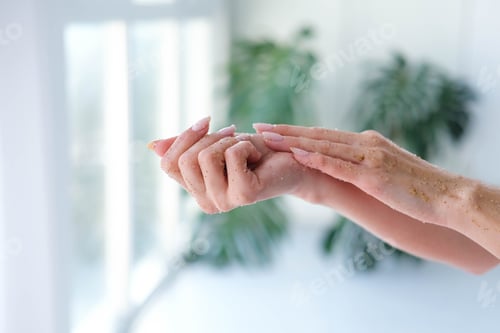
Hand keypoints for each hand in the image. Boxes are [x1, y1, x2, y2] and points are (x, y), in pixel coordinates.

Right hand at [149, 117, 308, 213]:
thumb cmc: (253, 152)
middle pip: (186, 158)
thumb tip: (152, 146)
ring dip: (229, 142)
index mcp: (196, 192)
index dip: (183, 137)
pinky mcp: (243, 196)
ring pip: (205, 156)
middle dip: (211, 138)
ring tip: (247, 150)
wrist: (289, 160)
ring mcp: (224, 202)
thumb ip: (184, 146)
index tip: (206, 122)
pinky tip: (258, 158)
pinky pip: (230, 155)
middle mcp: (206, 203)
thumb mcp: (213, 143)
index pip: (168, 163)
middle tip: (234, 139)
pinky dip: (245, 146)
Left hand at [254, 123, 469, 227]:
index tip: (272, 129)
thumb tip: (343, 168)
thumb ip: (363, 166)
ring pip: (324, 146)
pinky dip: (317, 158)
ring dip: (293, 140)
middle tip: (258, 126)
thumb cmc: (416, 188)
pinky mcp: (373, 176)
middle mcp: (365, 144)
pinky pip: (340, 165)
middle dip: (285, 131)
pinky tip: (298, 153)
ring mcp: (369, 159)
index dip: (296, 131)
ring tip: (267, 137)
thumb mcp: (384, 171)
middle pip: (318, 135)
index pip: (324, 135)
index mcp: (366, 143)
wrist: (448, 196)